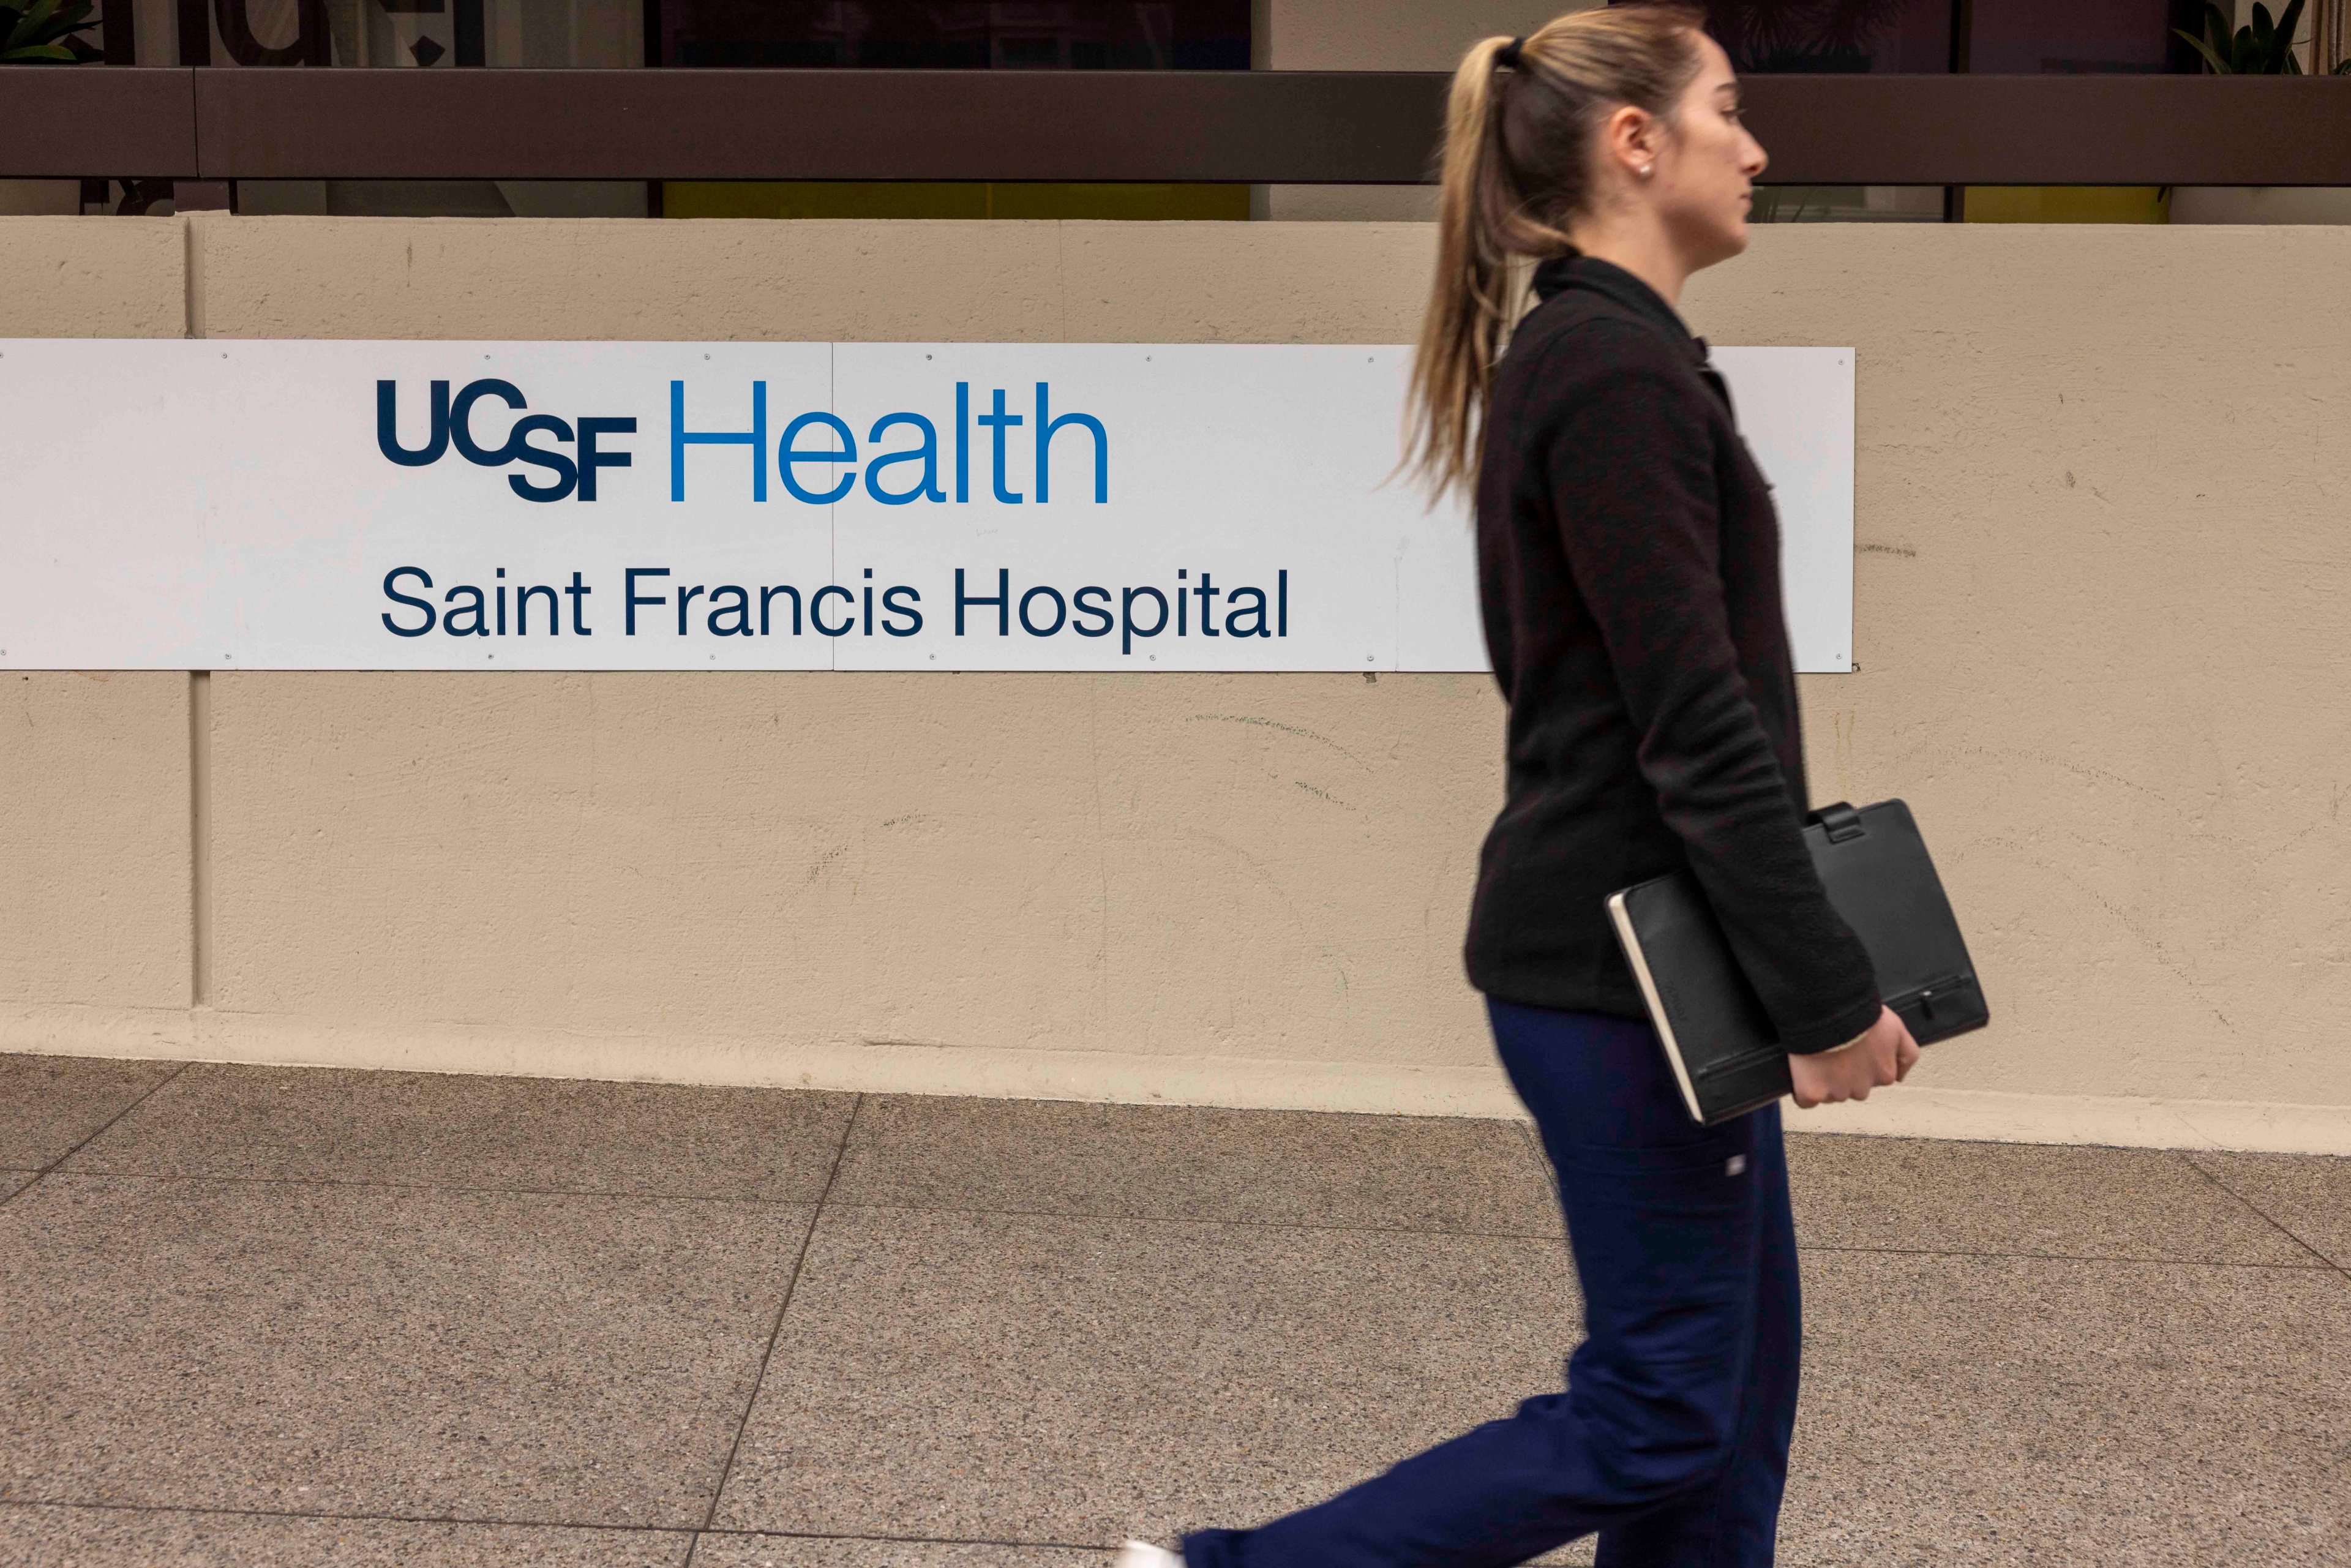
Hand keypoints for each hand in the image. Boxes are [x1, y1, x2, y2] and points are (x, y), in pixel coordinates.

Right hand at [1788, 1005, 1919, 1108]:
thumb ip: (1907, 1055)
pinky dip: (1803, 1090)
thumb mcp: (1896, 1028)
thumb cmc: (1861, 1015)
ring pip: (1829, 1094)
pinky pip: (1805, 1101)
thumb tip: (1900, 1078)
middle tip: (1833, 1050)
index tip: (1849, 1049)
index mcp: (1883, 1075)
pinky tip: (1804, 1072)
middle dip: (1841, 1074)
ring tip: (1817, 1055)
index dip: (1857, 1063)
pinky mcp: (1812, 1093)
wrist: (1828, 1008)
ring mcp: (1836, 1093)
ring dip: (1823, 1080)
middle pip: (1849, 1089)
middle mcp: (1861, 1089)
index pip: (1871, 1079)